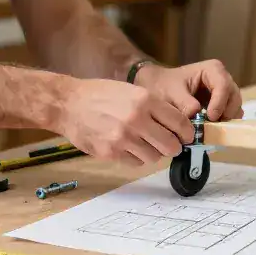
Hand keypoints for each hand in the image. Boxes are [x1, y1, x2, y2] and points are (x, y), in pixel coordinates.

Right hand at [60, 79, 194, 166]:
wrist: (68, 104)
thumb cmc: (101, 95)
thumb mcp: (133, 91)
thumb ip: (156, 108)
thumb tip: (179, 126)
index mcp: (146, 100)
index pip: (180, 123)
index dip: (187, 133)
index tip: (187, 137)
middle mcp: (137, 119)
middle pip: (171, 145)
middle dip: (173, 147)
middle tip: (169, 145)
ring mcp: (123, 138)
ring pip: (154, 157)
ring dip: (153, 153)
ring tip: (142, 143)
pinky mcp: (111, 152)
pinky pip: (136, 163)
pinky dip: (136, 158)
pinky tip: (127, 147)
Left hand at [134, 59, 243, 120]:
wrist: (158, 89)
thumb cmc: (164, 86)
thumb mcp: (170, 93)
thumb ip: (183, 103)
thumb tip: (196, 115)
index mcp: (213, 70)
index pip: (223, 85)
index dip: (220, 102)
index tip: (210, 117)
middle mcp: (223, 80)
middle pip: (234, 97)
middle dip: (225, 113)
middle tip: (212, 128)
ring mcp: (225, 94)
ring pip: (235, 108)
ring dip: (225, 121)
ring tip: (210, 131)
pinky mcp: (223, 107)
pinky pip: (230, 117)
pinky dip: (223, 125)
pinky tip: (210, 131)